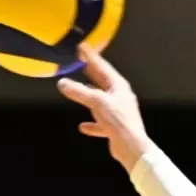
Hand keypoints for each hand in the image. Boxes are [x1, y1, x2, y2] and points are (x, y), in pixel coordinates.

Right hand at [55, 45, 149, 172]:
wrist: (132, 148)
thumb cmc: (119, 122)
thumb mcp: (97, 102)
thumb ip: (79, 92)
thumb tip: (63, 83)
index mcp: (119, 87)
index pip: (103, 67)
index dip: (91, 57)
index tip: (82, 47)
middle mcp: (121, 98)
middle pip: (103, 82)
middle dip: (92, 73)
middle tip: (81, 63)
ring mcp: (119, 113)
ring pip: (101, 101)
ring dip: (90, 97)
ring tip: (79, 91)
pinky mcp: (116, 127)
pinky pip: (101, 123)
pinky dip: (93, 123)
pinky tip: (83, 127)